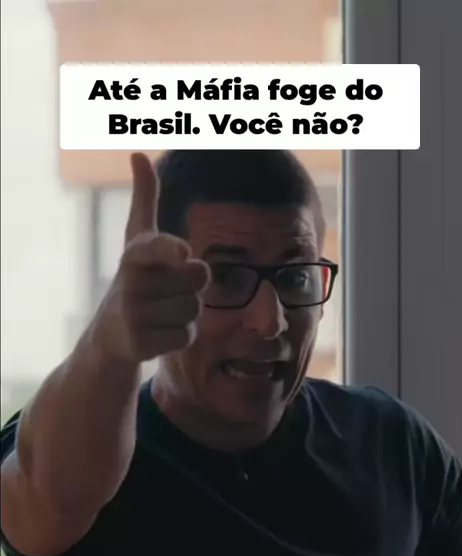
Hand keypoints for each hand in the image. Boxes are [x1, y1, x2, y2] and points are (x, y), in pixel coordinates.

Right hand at [94, 152, 209, 363]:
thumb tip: (138, 153)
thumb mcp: (138, 239)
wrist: (112, 334)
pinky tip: (160, 334)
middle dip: (193, 287)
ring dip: (187, 314)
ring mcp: (133, 316)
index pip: (157, 247)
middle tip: (169, 290)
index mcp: (134, 253)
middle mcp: (130, 283)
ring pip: (194, 310)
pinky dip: (181, 337)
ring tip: (162, 312)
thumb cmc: (137, 279)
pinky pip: (186, 337)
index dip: (172, 251)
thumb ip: (145, 199)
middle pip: (198, 280)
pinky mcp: (140, 345)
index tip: (185, 254)